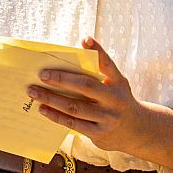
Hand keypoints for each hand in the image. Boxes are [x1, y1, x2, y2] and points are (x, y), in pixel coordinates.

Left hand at [26, 37, 172, 168]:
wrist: (137, 131)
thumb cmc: (117, 101)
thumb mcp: (115, 84)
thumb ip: (98, 72)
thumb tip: (74, 53)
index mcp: (118, 82)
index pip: (107, 64)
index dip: (98, 50)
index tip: (85, 38)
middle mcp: (114, 99)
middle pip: (85, 86)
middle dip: (61, 79)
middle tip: (41, 74)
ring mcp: (107, 118)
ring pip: (75, 107)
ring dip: (51, 99)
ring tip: (34, 92)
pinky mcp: (99, 133)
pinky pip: (73, 124)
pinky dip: (56, 116)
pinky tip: (43, 109)